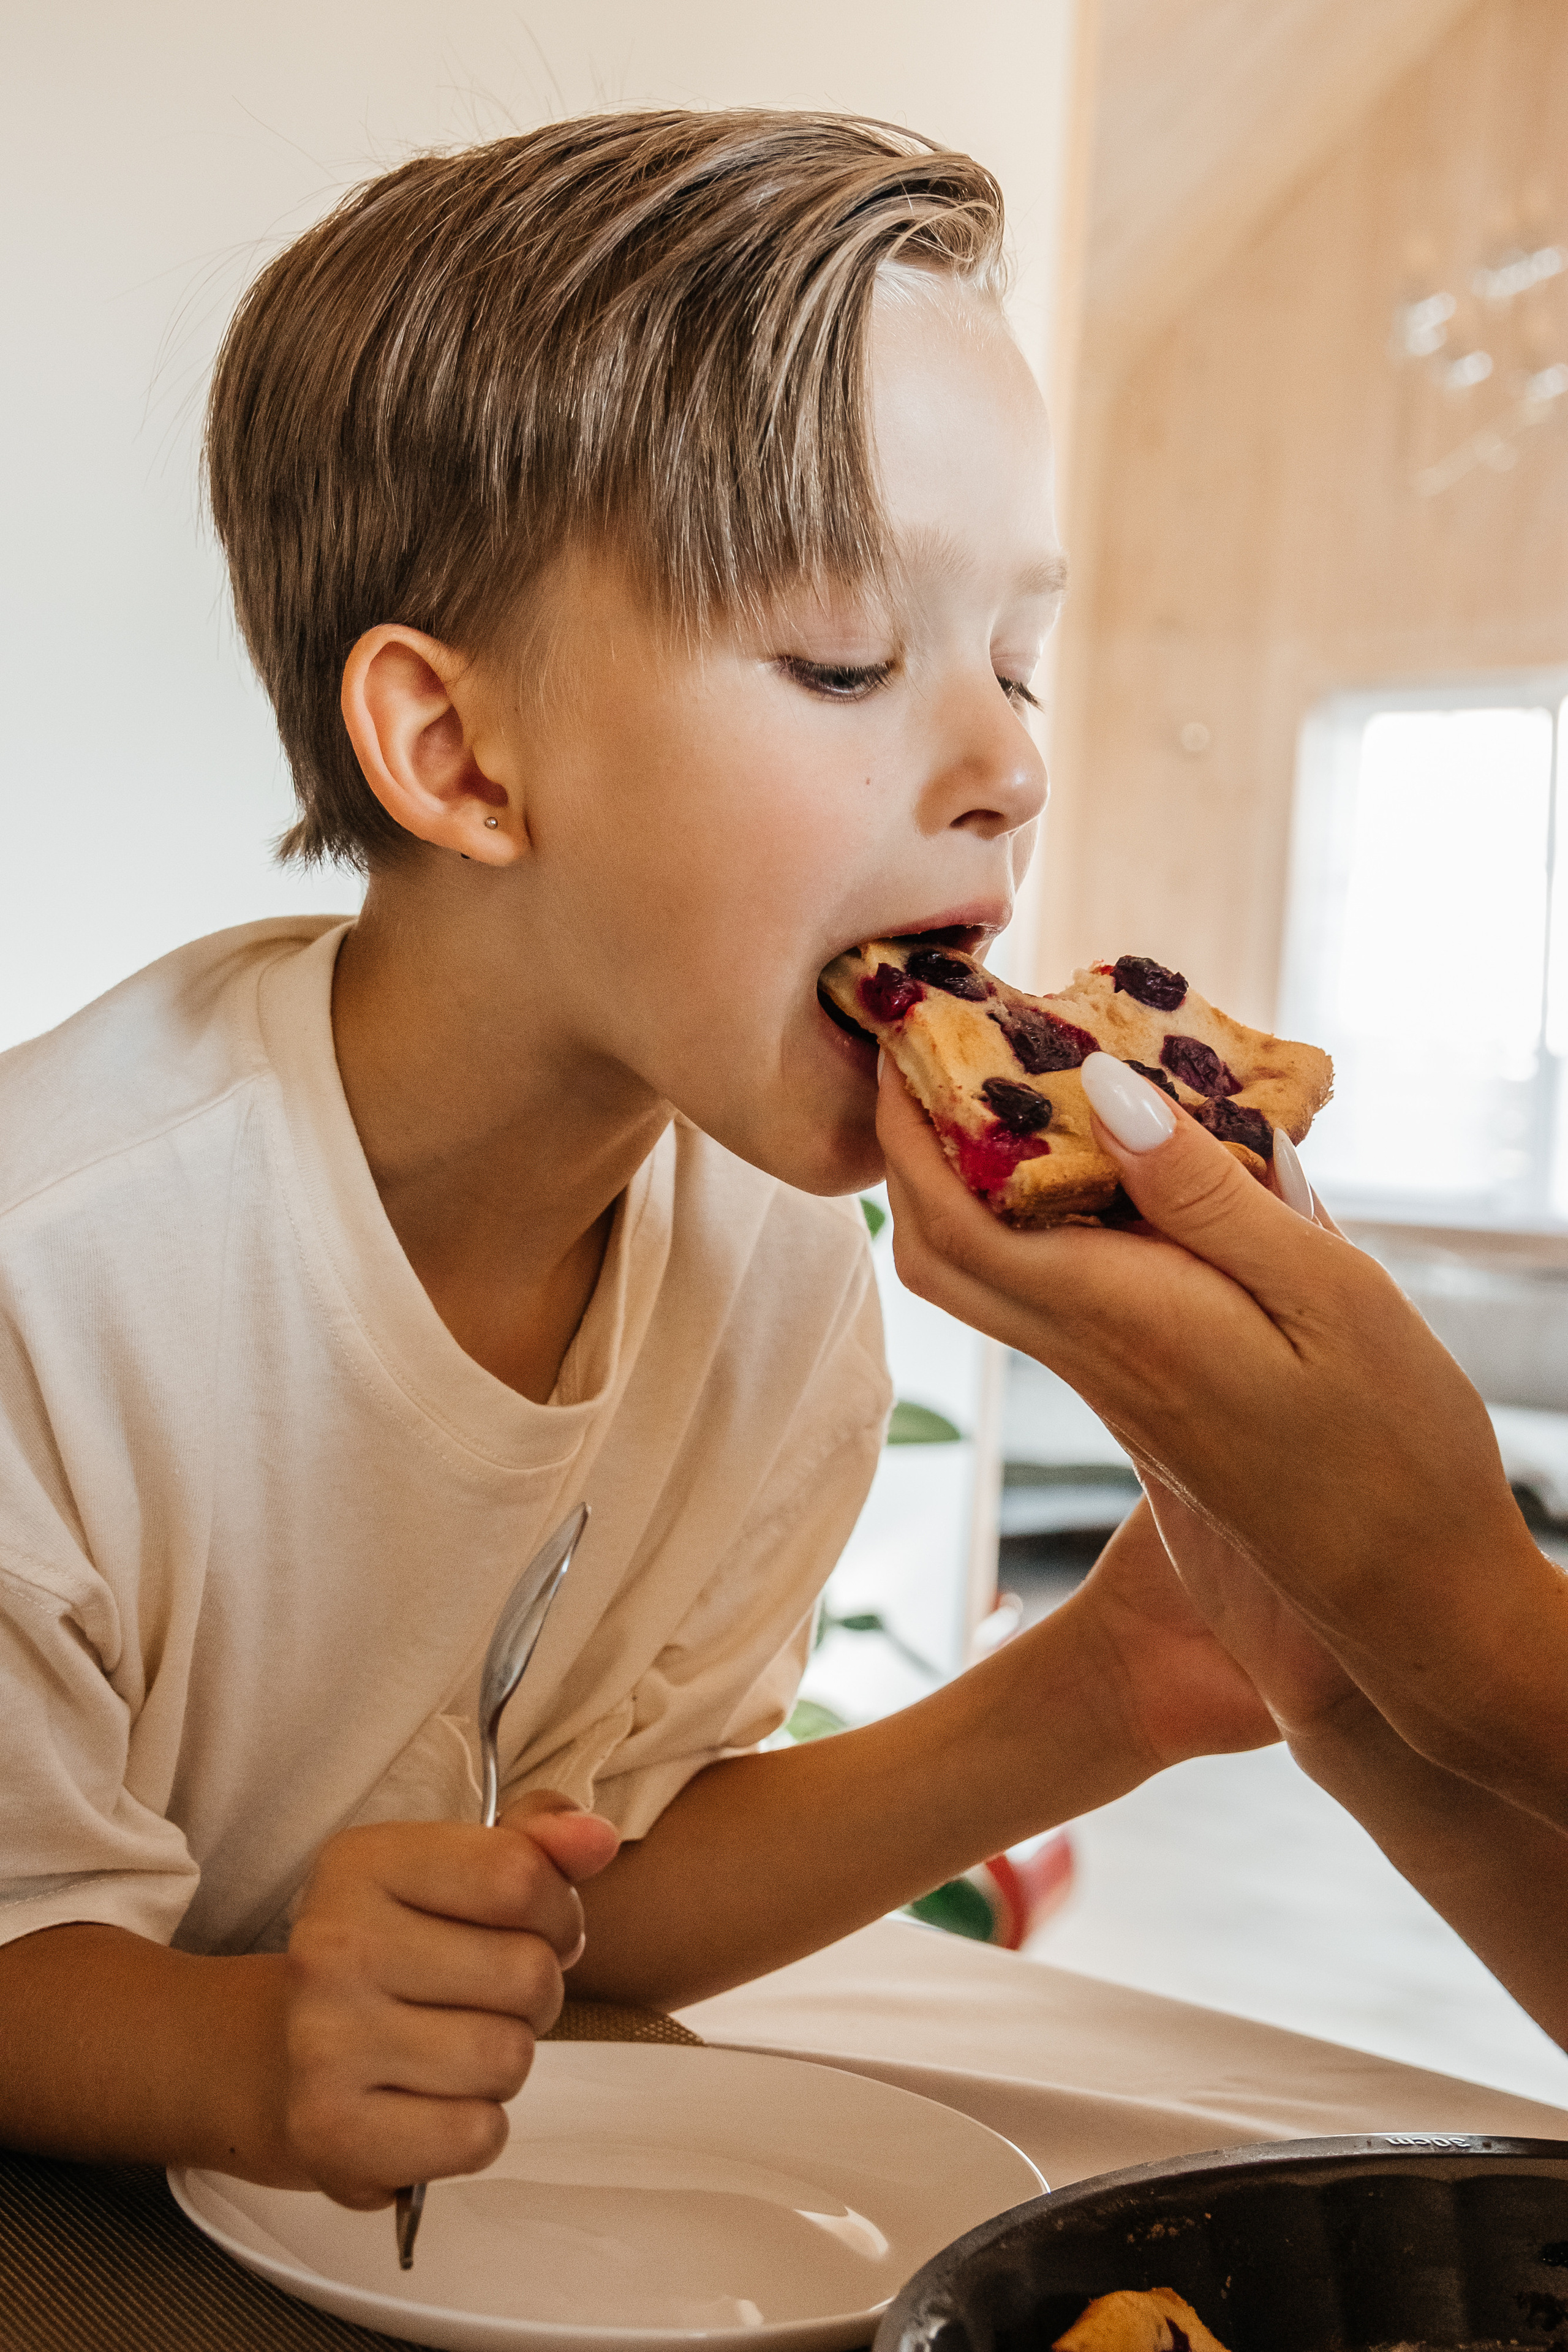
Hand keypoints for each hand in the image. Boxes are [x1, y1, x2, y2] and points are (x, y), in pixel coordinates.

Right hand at [280, 1791, 619, 2207]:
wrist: (295, 2058)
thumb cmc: (409, 1952)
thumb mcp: (464, 1871)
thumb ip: (538, 1842)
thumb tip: (595, 1840)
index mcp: (361, 1863)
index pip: (517, 1875)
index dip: (556, 1911)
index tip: (533, 1928)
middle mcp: (329, 1945)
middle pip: (525, 1973)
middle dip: (534, 1992)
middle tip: (487, 1998)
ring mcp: (321, 2043)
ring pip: (507, 2058)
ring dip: (504, 2061)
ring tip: (457, 2047)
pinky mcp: (329, 2133)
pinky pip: (475, 2136)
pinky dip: (474, 2129)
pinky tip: (432, 2104)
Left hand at [877, 1052, 1567, 1821]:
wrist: (1406, 1598)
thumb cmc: (1391, 1444)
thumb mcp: (1323, 1292)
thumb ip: (1204, 1193)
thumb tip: (1099, 1089)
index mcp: (1122, 1319)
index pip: (955, 1219)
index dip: (907, 1130)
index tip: (903, 1038)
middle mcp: (1091, 1354)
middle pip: (939, 1253)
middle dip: (906, 1151)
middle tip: (926, 1052)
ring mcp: (1111, 1382)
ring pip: (984, 1278)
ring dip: (959, 1182)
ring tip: (1000, 1087)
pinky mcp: (1142, 1395)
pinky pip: (1047, 1294)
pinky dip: (1030, 1220)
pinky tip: (1090, 1168)